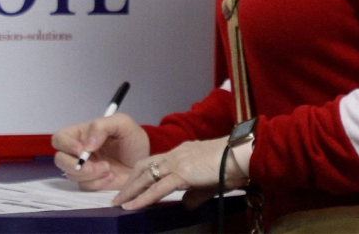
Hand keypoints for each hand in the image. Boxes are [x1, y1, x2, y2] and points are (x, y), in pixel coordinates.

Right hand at [51, 113, 149, 191]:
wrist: (145, 164)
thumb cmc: (132, 140)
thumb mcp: (122, 124)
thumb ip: (102, 126)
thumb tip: (87, 145)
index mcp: (81, 134)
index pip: (60, 138)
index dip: (65, 145)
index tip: (81, 150)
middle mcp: (78, 151)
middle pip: (60, 160)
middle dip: (74, 165)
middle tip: (93, 167)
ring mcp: (83, 168)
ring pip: (71, 175)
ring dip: (90, 174)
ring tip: (109, 169)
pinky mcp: (91, 182)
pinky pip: (85, 186)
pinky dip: (98, 183)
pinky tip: (111, 177)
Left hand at [111, 137, 248, 210]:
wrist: (240, 155)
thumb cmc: (230, 167)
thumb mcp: (209, 183)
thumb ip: (195, 194)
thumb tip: (186, 205)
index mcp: (181, 153)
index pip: (154, 162)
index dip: (140, 175)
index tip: (130, 187)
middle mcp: (175, 154)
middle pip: (144, 167)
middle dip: (129, 183)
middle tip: (118, 197)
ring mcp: (177, 162)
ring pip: (146, 176)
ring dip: (130, 191)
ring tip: (118, 203)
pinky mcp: (182, 173)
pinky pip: (158, 188)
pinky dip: (143, 198)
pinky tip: (133, 206)